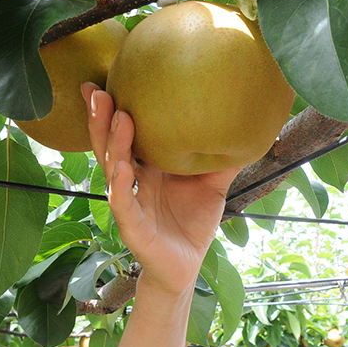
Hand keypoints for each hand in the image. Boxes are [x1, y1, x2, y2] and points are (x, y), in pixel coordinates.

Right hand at [83, 82, 240, 293]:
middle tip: (97, 90)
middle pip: (110, 146)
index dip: (111, 110)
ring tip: (118, 118)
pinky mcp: (134, 228)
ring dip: (114, 144)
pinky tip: (122, 168)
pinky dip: (122, 187)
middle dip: (101, 119)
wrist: (186, 266)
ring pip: (115, 171)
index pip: (124, 134)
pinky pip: (125, 205)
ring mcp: (129, 204)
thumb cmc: (192, 222)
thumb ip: (224, 158)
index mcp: (146, 168)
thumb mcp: (212, 185)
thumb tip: (250, 125)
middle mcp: (132, 181)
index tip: (102, 80)